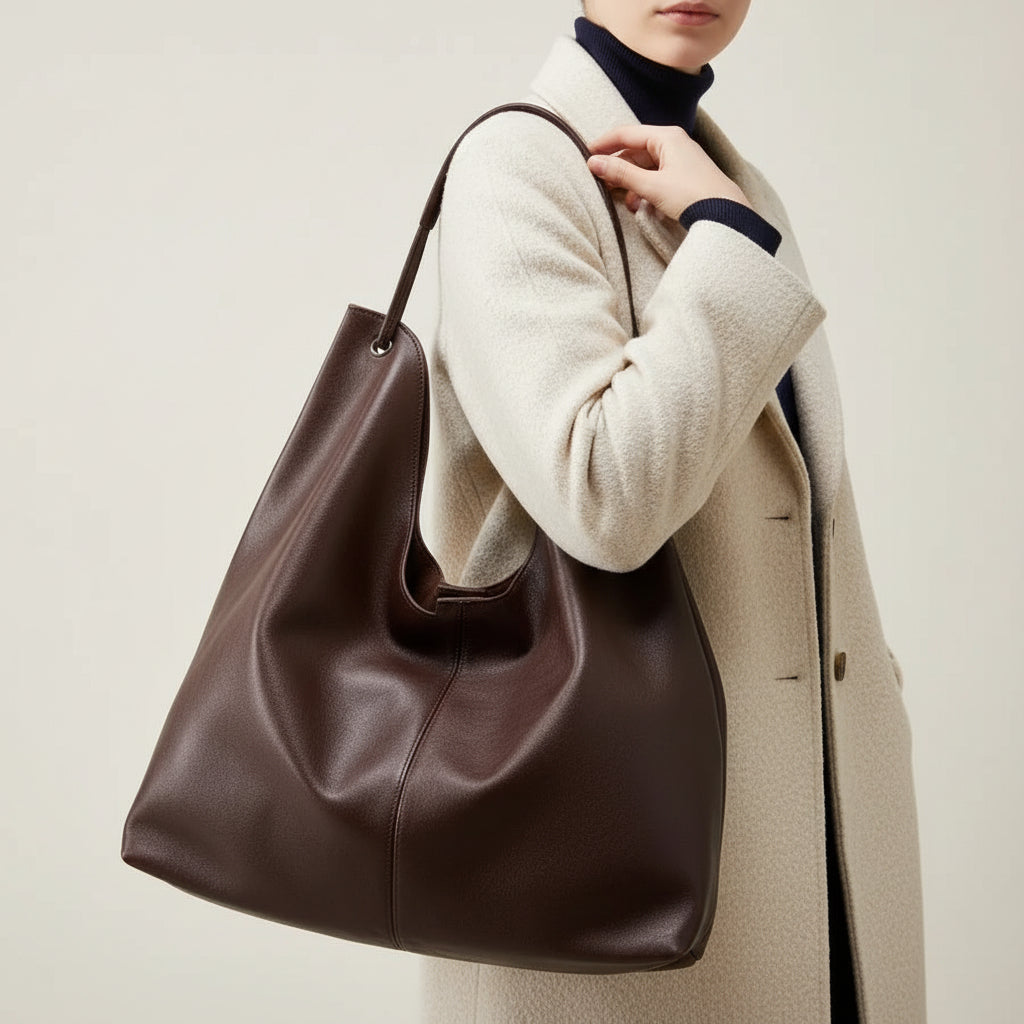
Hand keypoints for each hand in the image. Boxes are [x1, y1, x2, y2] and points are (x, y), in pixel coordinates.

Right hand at [587, 124, 751, 220]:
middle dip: (619, 168)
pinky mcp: (685, 177)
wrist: (726, 214)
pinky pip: (657, 178)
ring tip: (625, 201)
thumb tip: (594, 163)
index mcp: (667, 137)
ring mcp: (680, 161)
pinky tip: (642, 205)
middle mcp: (674, 144)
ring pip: (646, 167)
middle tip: (602, 182)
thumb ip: (621, 173)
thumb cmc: (693, 196)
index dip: (605, 144)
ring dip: (632, 183)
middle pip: (636, 151)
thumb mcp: (651, 185)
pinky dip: (645, 190)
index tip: (586, 154)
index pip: (627, 134)